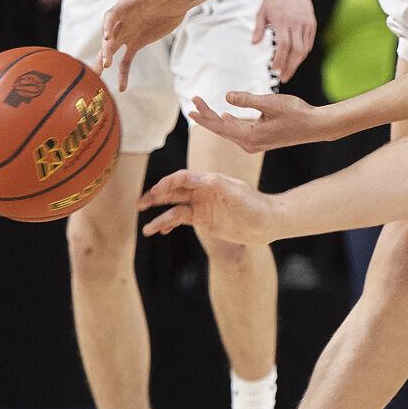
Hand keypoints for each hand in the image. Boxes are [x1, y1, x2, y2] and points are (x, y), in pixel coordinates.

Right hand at [99, 0, 192, 90]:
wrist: (177, 0)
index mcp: (126, 6)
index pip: (112, 16)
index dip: (108, 25)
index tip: (107, 36)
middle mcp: (122, 21)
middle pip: (109, 36)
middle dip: (106, 50)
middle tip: (105, 64)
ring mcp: (127, 34)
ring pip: (112, 50)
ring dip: (105, 62)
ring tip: (97, 78)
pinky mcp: (136, 44)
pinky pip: (127, 61)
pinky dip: (123, 74)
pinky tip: (122, 88)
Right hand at [138, 168, 276, 242]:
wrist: (267, 223)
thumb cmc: (255, 204)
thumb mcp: (237, 192)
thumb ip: (216, 184)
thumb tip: (196, 178)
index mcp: (210, 180)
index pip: (183, 178)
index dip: (169, 183)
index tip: (157, 190)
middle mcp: (203, 191)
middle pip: (174, 192)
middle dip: (156, 197)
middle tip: (140, 204)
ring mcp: (202, 206)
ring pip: (175, 209)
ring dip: (160, 217)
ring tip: (147, 230)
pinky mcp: (204, 220)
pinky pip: (181, 221)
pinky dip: (169, 225)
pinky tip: (159, 231)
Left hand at [188, 92, 333, 152]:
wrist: (316, 126)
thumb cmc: (297, 113)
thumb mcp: (271, 103)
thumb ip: (247, 100)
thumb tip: (226, 97)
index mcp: (250, 136)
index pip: (220, 124)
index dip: (206, 112)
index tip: (194, 99)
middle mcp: (249, 143)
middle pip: (221, 129)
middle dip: (206, 116)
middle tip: (193, 103)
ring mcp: (255, 144)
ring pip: (229, 131)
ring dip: (216, 119)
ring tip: (201, 109)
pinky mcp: (260, 140)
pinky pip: (239, 132)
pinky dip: (229, 123)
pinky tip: (225, 117)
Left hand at [255, 0, 316, 81]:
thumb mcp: (262, 12)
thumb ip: (259, 29)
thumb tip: (254, 44)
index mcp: (283, 22)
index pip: (284, 46)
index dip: (280, 59)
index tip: (274, 69)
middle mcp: (296, 24)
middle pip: (296, 51)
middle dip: (290, 66)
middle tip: (283, 78)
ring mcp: (306, 24)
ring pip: (304, 48)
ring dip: (297, 62)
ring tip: (289, 71)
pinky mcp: (312, 23)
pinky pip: (309, 42)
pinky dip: (303, 53)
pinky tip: (297, 59)